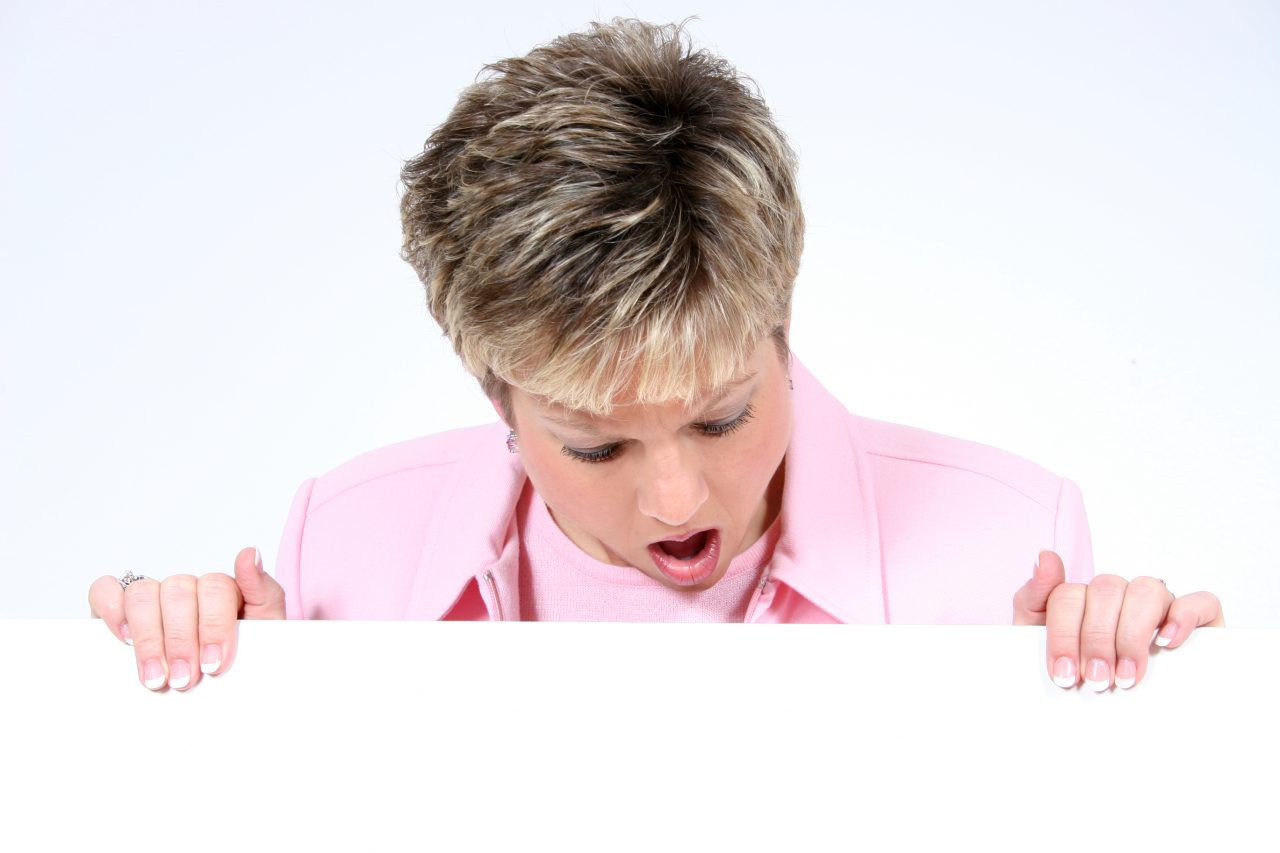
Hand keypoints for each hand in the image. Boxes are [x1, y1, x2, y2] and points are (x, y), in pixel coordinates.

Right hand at [88, 546, 285, 690]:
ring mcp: (151, 596)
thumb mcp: (264, 632)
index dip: (213, 626)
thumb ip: (263, 592)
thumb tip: (249, 553)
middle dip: (181, 641)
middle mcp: (185, 589)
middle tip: (184, 680)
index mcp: (222, 590)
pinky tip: (125, 640)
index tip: (214, 665)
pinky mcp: (116, 608)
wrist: (221, 696)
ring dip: (150, 639)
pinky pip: (104, 591)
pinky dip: (112, 611)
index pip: (215, 587)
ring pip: (143, 595)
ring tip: (156, 677)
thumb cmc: (239, 661)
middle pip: (178, 593)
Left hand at [1012, 550, 1223, 689]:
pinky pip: (1200, 602)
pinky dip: (1183, 617)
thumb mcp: (1041, 643)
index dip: (1063, 635)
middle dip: (1097, 641)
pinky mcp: (1200, 620)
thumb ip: (1034, 600)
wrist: (1122, 722)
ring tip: (1127, 676)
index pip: (1069, 594)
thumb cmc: (1080, 677)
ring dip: (1132, 634)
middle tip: (1097, 681)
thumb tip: (1045, 556)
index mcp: (1084, 599)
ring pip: (1147, 590)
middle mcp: (1121, 596)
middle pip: (1106, 591)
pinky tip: (1167, 642)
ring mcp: (1159, 605)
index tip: (1064, 675)